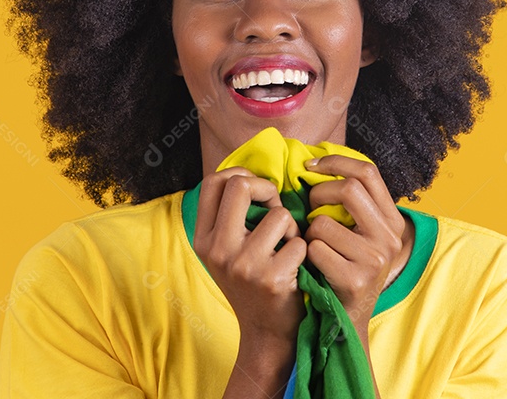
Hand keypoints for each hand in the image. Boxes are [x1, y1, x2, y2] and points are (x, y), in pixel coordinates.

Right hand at [192, 167, 307, 346]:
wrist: (265, 334)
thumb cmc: (252, 283)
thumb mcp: (227, 250)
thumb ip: (231, 215)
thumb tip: (250, 173)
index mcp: (203, 239)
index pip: (214, 182)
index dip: (240, 175)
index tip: (256, 191)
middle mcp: (217, 250)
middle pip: (240, 186)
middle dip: (267, 189)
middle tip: (276, 208)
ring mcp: (243, 265)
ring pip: (279, 214)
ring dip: (291, 227)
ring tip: (287, 246)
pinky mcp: (271, 278)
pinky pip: (298, 241)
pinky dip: (303, 251)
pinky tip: (296, 268)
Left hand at [302, 155, 411, 342]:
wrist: (348, 322)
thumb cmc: (344, 268)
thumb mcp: (359, 233)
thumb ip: (349, 204)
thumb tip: (312, 165)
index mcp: (392, 220)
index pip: (367, 172)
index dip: (335, 162)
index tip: (310, 166)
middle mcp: (389, 237)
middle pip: (348, 189)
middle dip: (318, 194)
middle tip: (308, 208)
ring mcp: (375, 259)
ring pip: (323, 223)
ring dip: (309, 233)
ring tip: (314, 247)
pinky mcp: (355, 280)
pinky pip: (315, 250)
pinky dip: (306, 255)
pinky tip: (313, 267)